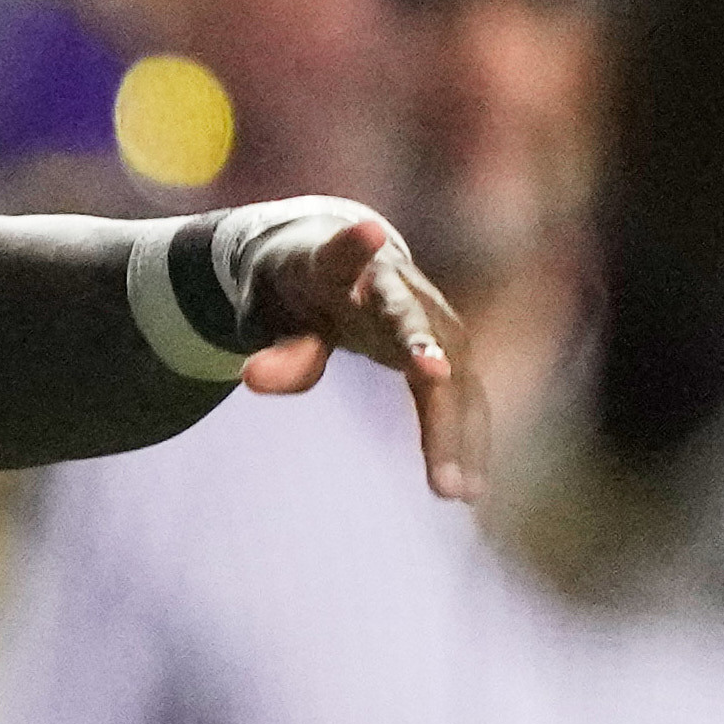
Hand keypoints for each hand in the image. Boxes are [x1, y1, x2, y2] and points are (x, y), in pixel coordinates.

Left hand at [236, 209, 487, 504]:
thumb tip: (252, 377)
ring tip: (452, 489)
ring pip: (449, 373)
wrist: (345, 255)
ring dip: (452, 430)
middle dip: (422, 349)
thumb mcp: (267, 310)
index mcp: (342, 268)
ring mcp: (433, 320)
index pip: (344, 255)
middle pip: (411, 323)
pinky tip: (471, 492)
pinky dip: (465, 443)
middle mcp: (399, 290)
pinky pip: (463, 400)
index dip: (353, 246)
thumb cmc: (297, 288)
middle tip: (434, 376)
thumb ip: (276, 343)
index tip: (367, 230)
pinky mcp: (450, 352)